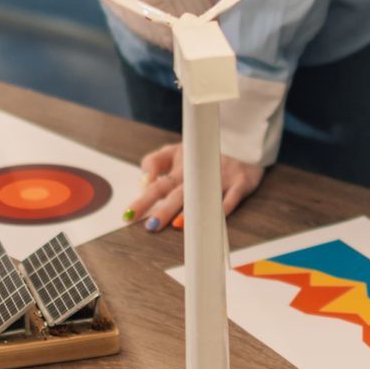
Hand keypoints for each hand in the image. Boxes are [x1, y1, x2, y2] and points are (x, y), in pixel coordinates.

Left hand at [127, 143, 263, 230]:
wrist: (241, 143)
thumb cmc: (202, 153)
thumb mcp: (175, 151)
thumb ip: (155, 162)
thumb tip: (143, 182)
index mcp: (180, 168)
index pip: (158, 185)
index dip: (144, 199)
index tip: (129, 214)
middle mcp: (198, 174)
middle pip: (179, 193)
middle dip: (164, 209)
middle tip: (151, 225)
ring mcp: (220, 178)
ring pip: (204, 196)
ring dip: (191, 210)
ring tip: (177, 224)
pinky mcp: (240, 183)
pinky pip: (231, 198)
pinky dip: (222, 209)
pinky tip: (213, 219)